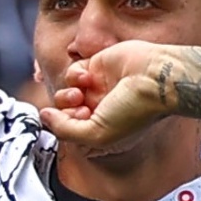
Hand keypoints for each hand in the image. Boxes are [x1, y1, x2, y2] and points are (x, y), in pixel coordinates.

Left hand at [45, 35, 192, 151]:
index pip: (69, 130)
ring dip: (67, 94)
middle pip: (65, 112)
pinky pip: (73, 72)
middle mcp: (100, 110)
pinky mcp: (98, 66)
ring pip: (66, 92)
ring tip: (80, 93)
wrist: (156, 79)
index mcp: (102, 130)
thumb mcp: (97, 134)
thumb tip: (44, 117)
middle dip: (65, 110)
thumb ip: (64, 130)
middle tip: (80, 108)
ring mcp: (98, 88)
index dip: (65, 125)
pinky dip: (74, 75)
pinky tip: (86, 77)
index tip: (78, 120)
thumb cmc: (136, 109)